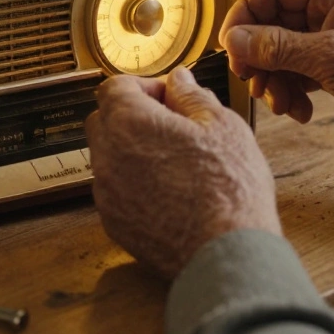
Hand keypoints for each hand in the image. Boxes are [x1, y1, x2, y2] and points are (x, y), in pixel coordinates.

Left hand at [85, 66, 281, 279]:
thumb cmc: (229, 189)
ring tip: (176, 163)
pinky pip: (116, 192)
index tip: (169, 98)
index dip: (143, 86)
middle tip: (172, 127)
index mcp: (130, 123)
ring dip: (133, 152)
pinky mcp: (114, 224)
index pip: (114, 86)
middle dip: (133, 116)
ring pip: (109, 158)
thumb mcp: (222, 126)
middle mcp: (108, 156)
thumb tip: (179, 80)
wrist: (226, 253)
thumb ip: (192, 96)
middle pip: (105, 120)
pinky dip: (135, 185)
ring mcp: (107, 194)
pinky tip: (170, 193)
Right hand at [220, 0, 333, 167]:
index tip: (230, 45)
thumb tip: (238, 41)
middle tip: (251, 78)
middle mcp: (332, 8)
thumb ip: (277, 47)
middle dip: (260, 55)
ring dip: (275, 79)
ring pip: (282, 52)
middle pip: (273, 23)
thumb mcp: (329, 57)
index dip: (246, 16)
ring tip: (280, 101)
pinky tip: (300, 109)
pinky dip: (292, 91)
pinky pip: (298, 72)